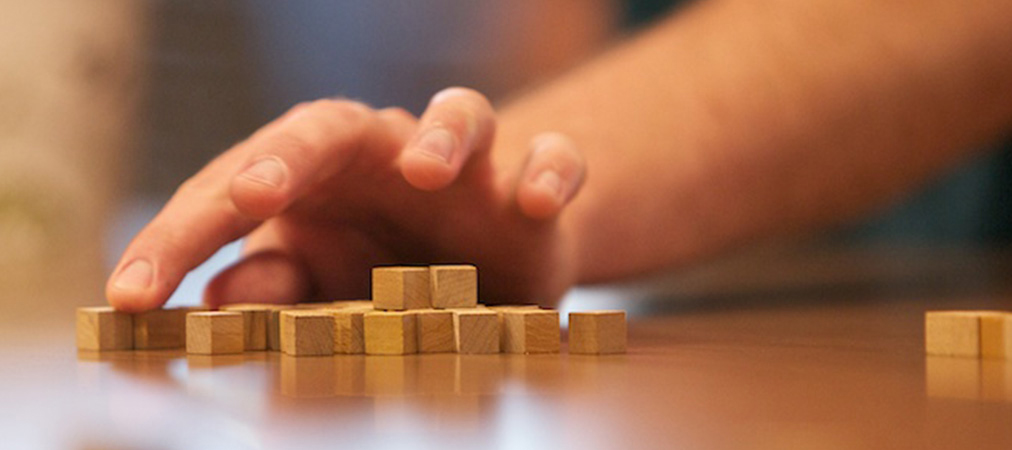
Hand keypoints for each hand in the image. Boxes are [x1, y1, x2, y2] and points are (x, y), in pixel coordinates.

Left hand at [106, 87, 586, 310]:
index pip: (234, 186)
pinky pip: (551, 157)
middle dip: (290, 156)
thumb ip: (276, 284)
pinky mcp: (530, 189)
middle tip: (253, 197)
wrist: (492, 264)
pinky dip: (548, 171)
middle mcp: (384, 154)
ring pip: (460, 114)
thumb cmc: (389, 271)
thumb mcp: (326, 285)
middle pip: (331, 125)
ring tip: (426, 171)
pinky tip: (533, 200)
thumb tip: (219, 298)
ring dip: (443, 137)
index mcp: (315, 177)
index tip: (135, 294)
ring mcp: (466, 167)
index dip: (180, 236)